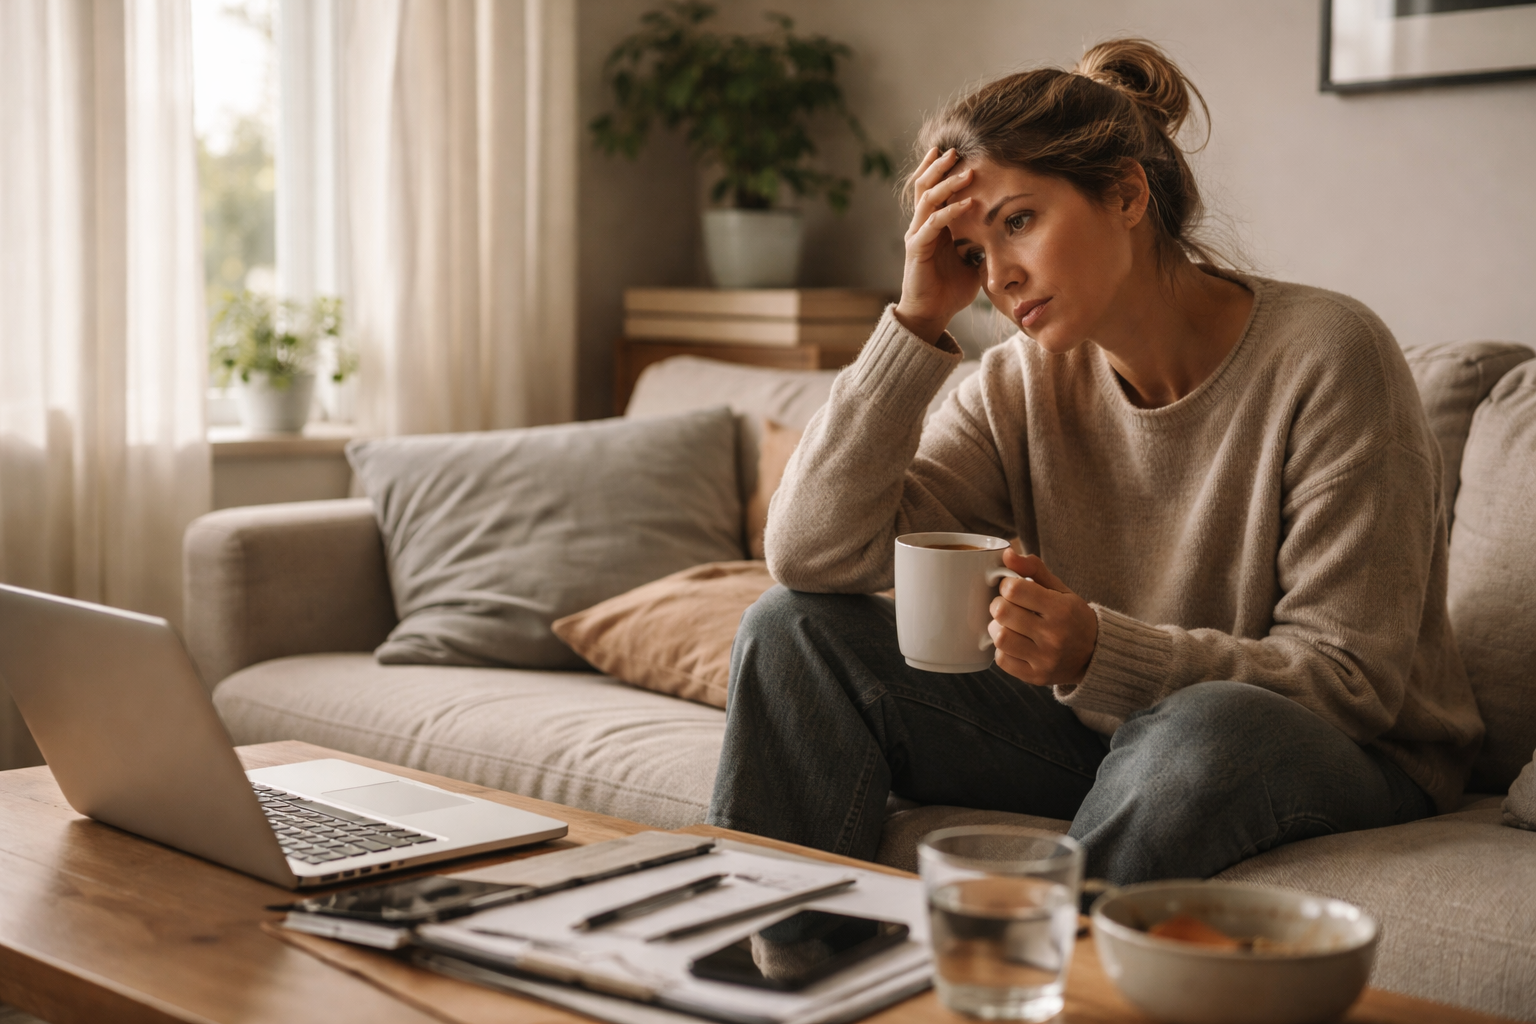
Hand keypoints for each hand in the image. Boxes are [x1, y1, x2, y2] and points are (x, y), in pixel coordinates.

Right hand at [894, 147, 982, 344]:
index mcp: (932, 225)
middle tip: (956, 149)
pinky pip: (933, 223)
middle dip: (940, 166)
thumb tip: (1008, 233)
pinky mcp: (917, 249)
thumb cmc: (951, 290)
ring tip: (965, 170)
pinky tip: (968, 202)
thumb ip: (983, 244)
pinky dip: (950, 211)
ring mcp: (917, 235)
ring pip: (927, 199)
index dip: (940, 169)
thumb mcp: (974, 262)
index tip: (957, 152)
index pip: (932, 189)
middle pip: (925, 185)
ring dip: (946, 182)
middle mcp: (921, 226)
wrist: (932, 315)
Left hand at [988, 549, 1098, 687]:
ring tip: (1007, 625)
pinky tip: (1014, 643)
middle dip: (998, 605)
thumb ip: (1033, 569)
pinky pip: (1002, 661)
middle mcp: (1054, 635)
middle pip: (1003, 613)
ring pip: (1000, 638)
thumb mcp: (1060, 589)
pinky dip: (1002, 650)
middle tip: (1006, 606)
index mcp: (1060, 609)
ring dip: (997, 628)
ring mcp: (1045, 659)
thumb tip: (1007, 553)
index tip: (1012, 588)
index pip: (1014, 590)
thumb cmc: (1072, 617)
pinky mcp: (1036, 676)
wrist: (1095, 655)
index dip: (1007, 585)